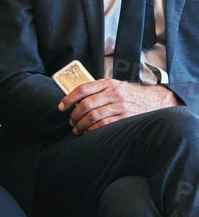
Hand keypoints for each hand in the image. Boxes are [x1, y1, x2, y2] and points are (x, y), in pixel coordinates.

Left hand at [60, 78, 177, 134]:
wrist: (155, 100)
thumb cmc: (130, 95)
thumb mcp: (114, 86)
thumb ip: (98, 90)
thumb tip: (75, 100)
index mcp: (108, 83)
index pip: (83, 89)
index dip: (69, 99)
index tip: (61, 107)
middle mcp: (114, 93)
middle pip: (86, 105)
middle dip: (74, 115)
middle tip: (71, 122)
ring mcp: (121, 106)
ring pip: (93, 116)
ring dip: (82, 125)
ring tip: (77, 129)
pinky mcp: (127, 118)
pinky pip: (104, 125)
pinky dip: (93, 130)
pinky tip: (89, 132)